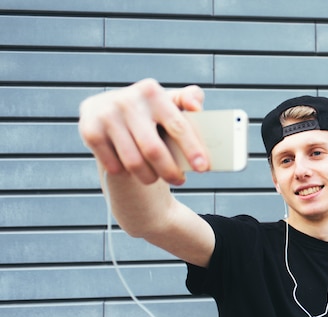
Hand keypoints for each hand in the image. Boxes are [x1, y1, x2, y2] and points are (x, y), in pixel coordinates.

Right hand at [78, 78, 209, 184]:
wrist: (110, 109)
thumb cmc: (152, 111)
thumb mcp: (170, 101)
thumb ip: (189, 99)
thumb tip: (196, 107)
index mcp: (152, 92)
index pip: (177, 125)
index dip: (192, 149)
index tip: (203, 168)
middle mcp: (127, 101)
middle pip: (154, 150)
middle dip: (170, 171)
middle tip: (180, 180)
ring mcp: (106, 115)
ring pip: (134, 163)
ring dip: (149, 177)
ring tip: (156, 177)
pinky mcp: (90, 130)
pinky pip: (114, 166)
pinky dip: (126, 174)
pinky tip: (131, 169)